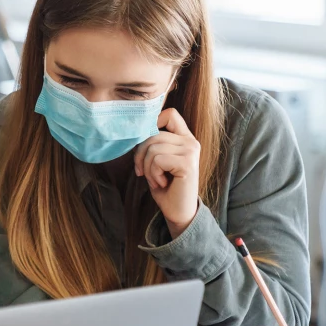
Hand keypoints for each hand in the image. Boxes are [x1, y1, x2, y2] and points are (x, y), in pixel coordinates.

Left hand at [133, 108, 200, 237]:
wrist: (178, 212)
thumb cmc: (165, 187)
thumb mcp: (156, 161)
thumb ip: (152, 144)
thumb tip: (134, 132)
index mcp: (185, 138)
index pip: (169, 114)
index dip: (152, 124)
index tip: (145, 146)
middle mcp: (190, 142)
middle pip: (152, 133)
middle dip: (140, 155)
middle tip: (144, 173)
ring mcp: (190, 151)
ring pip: (153, 147)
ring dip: (147, 168)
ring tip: (155, 179)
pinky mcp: (187, 163)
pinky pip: (157, 159)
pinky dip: (152, 174)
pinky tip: (162, 183)